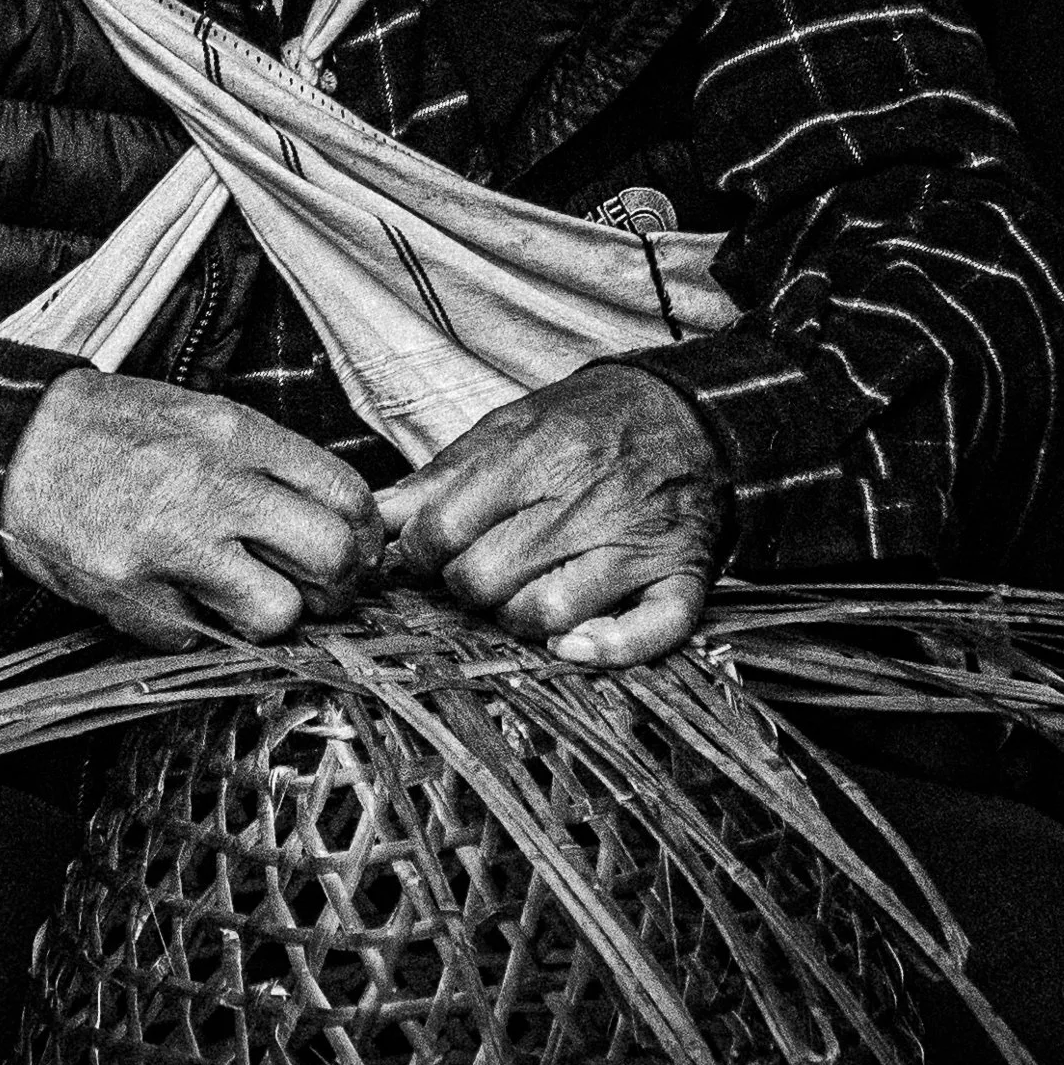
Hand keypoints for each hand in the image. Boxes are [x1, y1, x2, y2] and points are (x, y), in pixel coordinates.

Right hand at [1, 367, 384, 647]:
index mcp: (237, 435)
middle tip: (317, 590)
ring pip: (277, 614)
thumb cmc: (117, 430)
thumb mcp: (203, 415)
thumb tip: (338, 522)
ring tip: (243, 597)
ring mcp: (172, 546)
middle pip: (331, 557)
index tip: (355, 551)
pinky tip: (173, 595)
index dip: (365, 536)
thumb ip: (269, 463)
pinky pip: (200, 638)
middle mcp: (213, 488)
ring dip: (270, 616)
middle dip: (337, 586)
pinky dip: (195, 628)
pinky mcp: (132, 594)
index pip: (345, 494)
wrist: (20, 444)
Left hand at [375, 365, 721, 665]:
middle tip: (470, 571)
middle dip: (462, 584)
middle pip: (486, 577)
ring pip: (547, 614)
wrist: (686, 414)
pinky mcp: (681, 577)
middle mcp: (586, 503)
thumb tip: (377, 514)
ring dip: (515, 618)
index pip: (446, 526)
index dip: (419, 549)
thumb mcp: (509, 426)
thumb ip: (443, 474)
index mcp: (538, 456)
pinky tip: (570, 644)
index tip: (423, 550)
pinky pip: (646, 633)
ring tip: (514, 596)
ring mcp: (637, 545)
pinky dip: (606, 650)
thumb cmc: (585, 423)